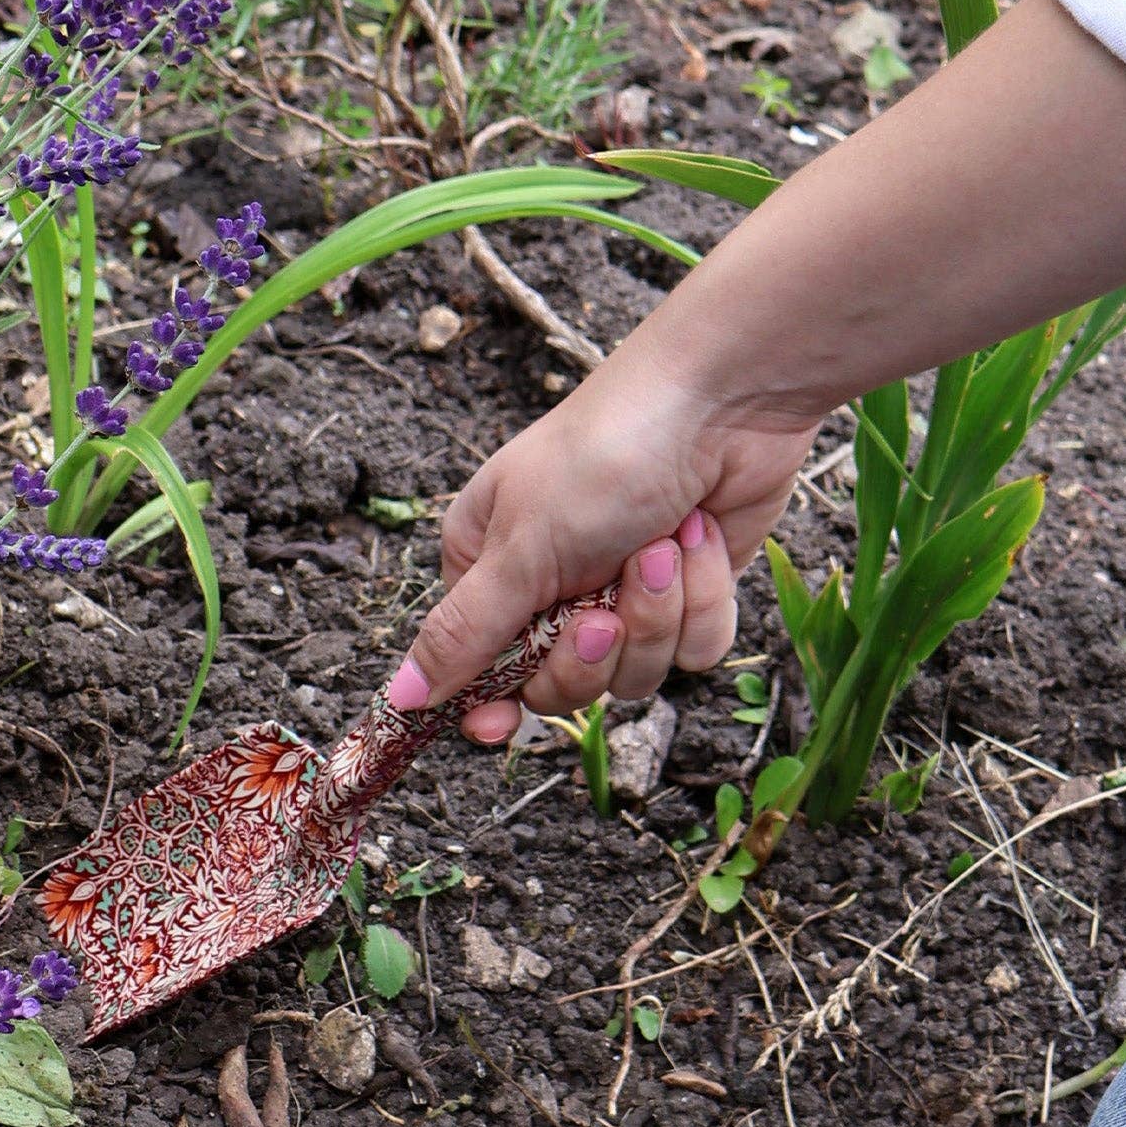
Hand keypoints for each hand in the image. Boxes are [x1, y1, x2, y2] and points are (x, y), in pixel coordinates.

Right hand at [391, 349, 820, 743]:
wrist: (724, 397)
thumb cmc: (606, 453)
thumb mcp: (520, 549)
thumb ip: (464, 633)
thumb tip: (401, 697)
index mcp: (489, 569)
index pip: (475, 669)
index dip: (489, 705)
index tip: (497, 728)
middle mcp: (551, 588)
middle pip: (557, 687)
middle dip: (590, 650)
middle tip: (601, 606)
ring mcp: (622, 594)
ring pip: (632, 675)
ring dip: (654, 615)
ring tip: (661, 547)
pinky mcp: (689, 595)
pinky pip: (692, 649)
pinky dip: (702, 600)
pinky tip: (699, 539)